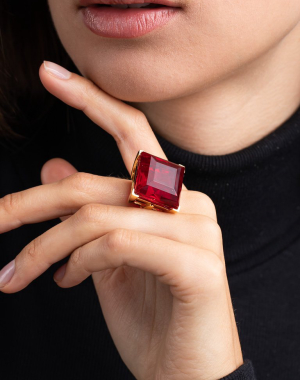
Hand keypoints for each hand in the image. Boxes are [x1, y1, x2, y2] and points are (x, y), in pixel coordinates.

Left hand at [0, 61, 242, 379]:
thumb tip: (55, 168)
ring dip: (45, 248)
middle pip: (93, 183)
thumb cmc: (150, 315)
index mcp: (169, 197)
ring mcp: (197, 230)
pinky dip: (79, 262)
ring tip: (18, 277)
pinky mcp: (197, 264)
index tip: (51, 73)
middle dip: (30, 202)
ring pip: (96, 215)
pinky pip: (117, 244)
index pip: (131, 132)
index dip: (92, 100)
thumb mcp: (104, 260)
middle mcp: (188, 202)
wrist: (186, 374)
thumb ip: (88, 212)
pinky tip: (65, 283)